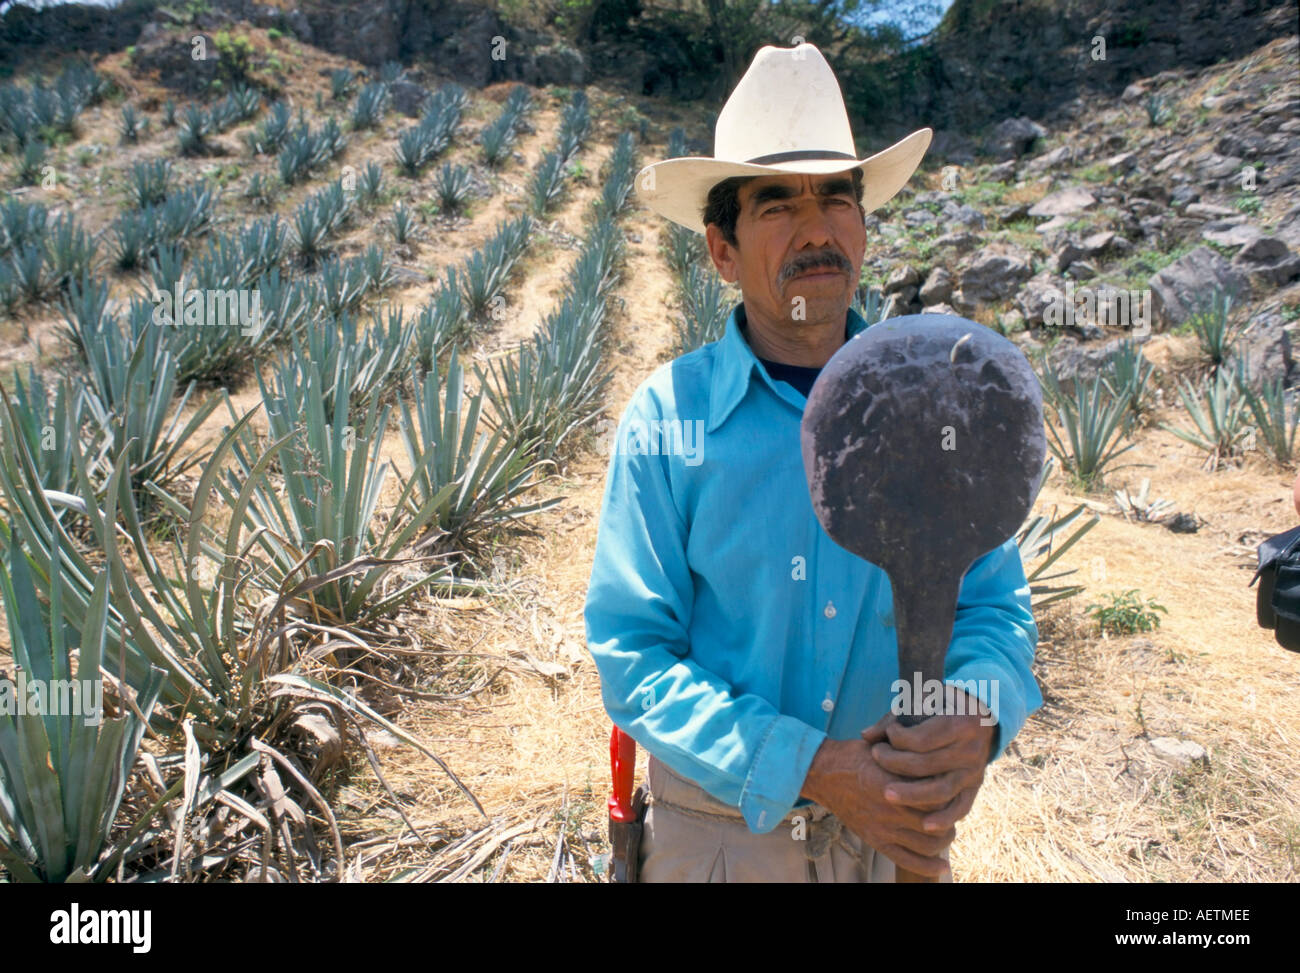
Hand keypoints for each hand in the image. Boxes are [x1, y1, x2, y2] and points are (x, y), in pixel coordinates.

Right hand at [800, 722, 953, 878]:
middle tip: (952, 814)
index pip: (937, 794)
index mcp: (896, 780)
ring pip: (928, 843)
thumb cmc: (856, 756)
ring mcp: (884, 826)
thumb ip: (910, 755)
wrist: (824, 774)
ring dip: (943, 840)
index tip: (952, 790)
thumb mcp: (885, 746)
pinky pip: (907, 860)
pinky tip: (942, 866)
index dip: (950, 794)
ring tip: (946, 834)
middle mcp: (892, 806)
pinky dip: (928, 866)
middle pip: (938, 820)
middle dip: (950, 818)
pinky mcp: (876, 840)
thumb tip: (938, 755)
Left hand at [863, 691, 995, 837]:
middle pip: (926, 765)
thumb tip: (865, 736)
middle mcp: (970, 750)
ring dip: (912, 795)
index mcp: (959, 725)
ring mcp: (974, 771)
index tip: (888, 733)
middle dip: (895, 763)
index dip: (898, 738)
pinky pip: (961, 807)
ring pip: (941, 789)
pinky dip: (944, 818)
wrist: (981, 717)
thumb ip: (893, 721)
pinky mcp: (974, 787)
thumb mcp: (923, 706)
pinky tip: (925, 825)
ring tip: (887, 794)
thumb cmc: (944, 709)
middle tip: (876, 757)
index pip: (921, 740)